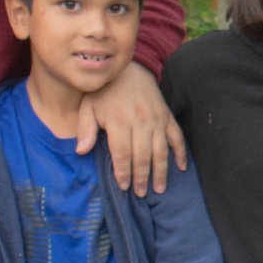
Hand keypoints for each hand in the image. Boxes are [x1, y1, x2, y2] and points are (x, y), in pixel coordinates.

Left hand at [79, 65, 187, 195]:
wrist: (129, 69)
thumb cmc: (105, 91)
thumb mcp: (88, 106)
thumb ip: (85, 129)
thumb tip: (81, 151)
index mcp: (119, 121)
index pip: (122, 153)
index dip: (123, 172)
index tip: (122, 186)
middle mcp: (140, 121)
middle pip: (142, 156)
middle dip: (141, 178)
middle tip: (140, 193)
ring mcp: (156, 119)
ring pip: (161, 151)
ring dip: (160, 172)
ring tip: (158, 189)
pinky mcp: (167, 117)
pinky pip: (177, 137)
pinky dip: (180, 153)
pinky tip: (181, 168)